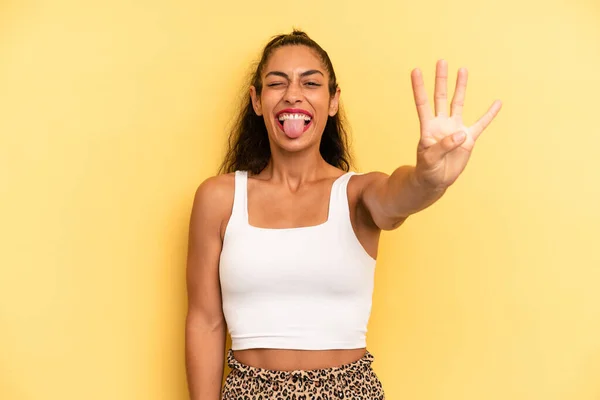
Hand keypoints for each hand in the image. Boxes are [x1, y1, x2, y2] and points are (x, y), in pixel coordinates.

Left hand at [411, 60, 501, 189]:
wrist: (437, 180)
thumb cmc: (428, 169)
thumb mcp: (430, 159)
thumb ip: (443, 146)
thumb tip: (460, 134)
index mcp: (428, 127)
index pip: (422, 103)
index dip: (419, 88)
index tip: (415, 70)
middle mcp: (441, 124)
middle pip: (440, 97)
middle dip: (441, 79)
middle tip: (441, 61)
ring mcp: (455, 129)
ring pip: (458, 103)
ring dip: (460, 87)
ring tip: (462, 70)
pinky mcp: (468, 139)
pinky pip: (481, 124)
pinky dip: (489, 114)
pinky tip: (497, 103)